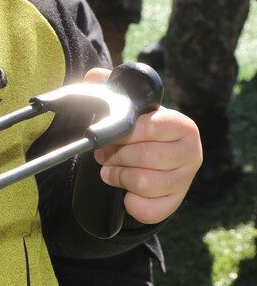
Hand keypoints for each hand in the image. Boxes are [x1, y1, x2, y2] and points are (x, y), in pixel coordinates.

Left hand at [86, 68, 201, 222]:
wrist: (143, 165)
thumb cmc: (134, 134)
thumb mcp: (124, 109)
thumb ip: (109, 88)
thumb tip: (94, 76)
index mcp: (181, 125)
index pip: (149, 126)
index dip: (122, 133)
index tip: (111, 135)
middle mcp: (191, 152)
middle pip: (145, 156)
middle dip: (116, 156)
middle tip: (106, 155)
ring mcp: (185, 180)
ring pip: (143, 183)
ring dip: (118, 177)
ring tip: (111, 170)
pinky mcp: (174, 203)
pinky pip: (146, 208)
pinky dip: (128, 201)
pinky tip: (126, 191)